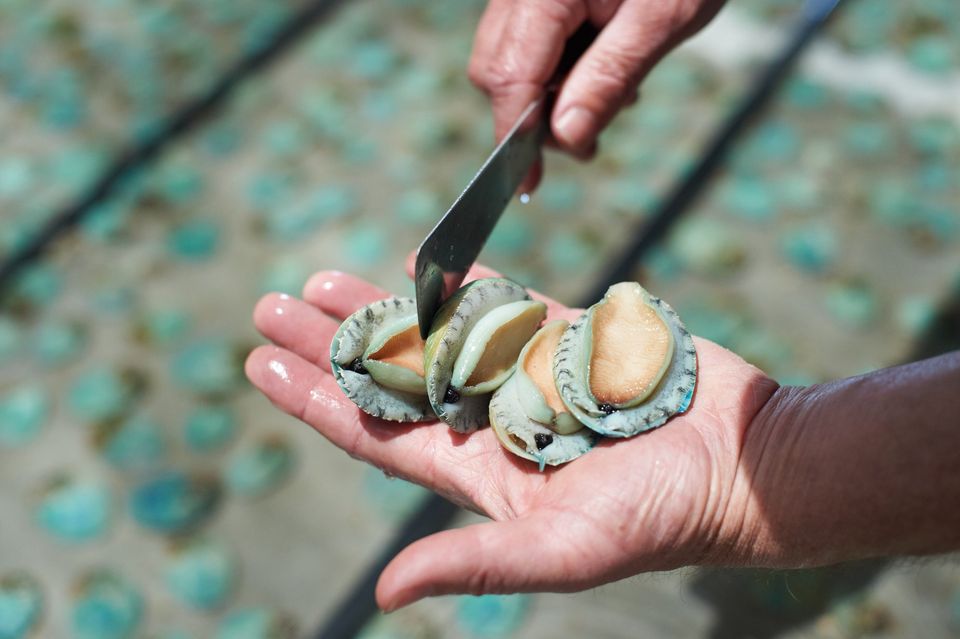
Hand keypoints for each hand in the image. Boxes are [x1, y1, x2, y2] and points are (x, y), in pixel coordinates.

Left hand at [245, 262, 778, 609]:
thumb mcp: (563, 550)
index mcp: (476, 471)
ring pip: (434, 333)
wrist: (745, 462)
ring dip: (377, 307)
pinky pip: (500, 304)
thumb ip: (474, 562)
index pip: (373, 431)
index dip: (315, 398)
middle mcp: (490, 420)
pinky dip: (458, 286)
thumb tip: (386, 592)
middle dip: (328, 342)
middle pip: (389, 374)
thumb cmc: (661, 516)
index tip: (262, 363)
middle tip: (269, 307)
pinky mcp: (569, 337)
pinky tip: (412, 267)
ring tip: (319, 280)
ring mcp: (526, 374)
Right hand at [469, 0, 725, 189]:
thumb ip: (609, 79)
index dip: (516, 136)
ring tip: (613, 92)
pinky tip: (600, 65)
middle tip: (590, 137)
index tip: (527, 184)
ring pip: (508, 59)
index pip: (510, 75)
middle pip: (496, 70)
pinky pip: (529, 41)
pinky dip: (557, 68)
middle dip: (534, 116)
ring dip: (549, 95)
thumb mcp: (662, 21)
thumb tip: (566, 138)